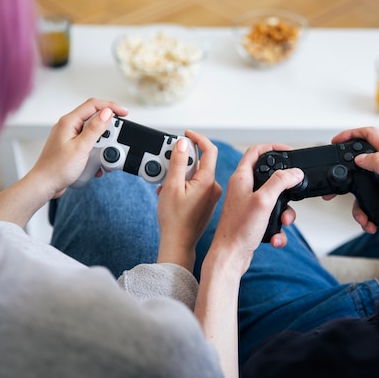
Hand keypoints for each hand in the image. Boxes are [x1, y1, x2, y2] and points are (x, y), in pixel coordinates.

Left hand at [29, 98, 127, 199]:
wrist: (45, 185)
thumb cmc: (57, 168)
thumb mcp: (81, 148)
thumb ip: (95, 129)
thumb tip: (107, 113)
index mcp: (68, 122)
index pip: (93, 105)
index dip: (111, 107)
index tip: (123, 113)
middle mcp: (68, 127)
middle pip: (94, 119)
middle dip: (107, 130)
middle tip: (113, 140)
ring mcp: (69, 137)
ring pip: (93, 133)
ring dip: (102, 144)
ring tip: (103, 154)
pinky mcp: (72, 147)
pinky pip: (88, 144)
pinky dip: (96, 152)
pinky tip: (96, 162)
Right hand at [155, 131, 222, 269]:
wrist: (178, 243)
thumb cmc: (174, 220)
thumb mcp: (171, 186)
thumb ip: (177, 162)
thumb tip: (183, 144)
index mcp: (207, 181)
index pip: (209, 150)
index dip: (197, 138)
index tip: (186, 134)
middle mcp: (213, 187)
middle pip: (200, 162)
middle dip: (182, 161)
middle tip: (166, 166)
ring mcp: (211, 196)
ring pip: (196, 175)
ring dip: (180, 174)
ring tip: (165, 185)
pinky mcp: (207, 203)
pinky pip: (196, 186)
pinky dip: (183, 185)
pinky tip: (170, 193)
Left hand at [207, 143, 303, 272]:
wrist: (230, 258)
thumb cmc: (238, 230)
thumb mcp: (263, 201)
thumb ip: (280, 182)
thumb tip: (295, 172)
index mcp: (241, 178)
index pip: (256, 151)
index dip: (273, 147)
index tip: (289, 152)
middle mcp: (243, 189)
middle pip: (269, 177)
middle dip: (285, 187)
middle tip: (293, 192)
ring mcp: (247, 205)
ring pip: (274, 200)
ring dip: (284, 212)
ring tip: (283, 222)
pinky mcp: (252, 220)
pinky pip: (271, 218)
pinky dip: (277, 228)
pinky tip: (274, 237)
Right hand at [330, 127, 378, 247]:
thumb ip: (378, 163)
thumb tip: (360, 157)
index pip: (370, 136)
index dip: (352, 134)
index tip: (337, 141)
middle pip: (361, 162)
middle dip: (347, 175)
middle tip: (336, 187)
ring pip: (362, 188)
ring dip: (356, 204)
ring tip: (362, 216)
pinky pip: (368, 203)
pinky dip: (365, 214)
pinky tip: (370, 222)